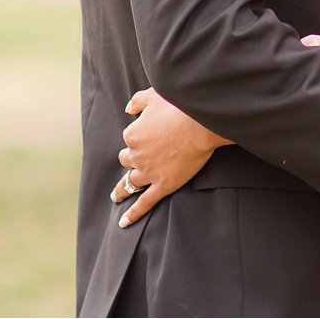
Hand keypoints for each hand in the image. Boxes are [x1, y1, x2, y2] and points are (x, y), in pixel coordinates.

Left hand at [109, 88, 232, 227]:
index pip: (130, 137)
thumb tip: (127, 109)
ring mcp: (149, 172)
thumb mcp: (154, 95)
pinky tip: (124, 223)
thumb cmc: (180, 106)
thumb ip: (137, 101)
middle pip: (127, 159)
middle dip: (132, 158)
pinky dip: (133, 213)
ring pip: (130, 182)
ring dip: (122, 188)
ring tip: (117, 195)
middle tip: (141, 157)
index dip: (140, 135)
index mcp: (133, 134)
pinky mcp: (164, 185)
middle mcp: (137, 155)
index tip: (152, 131)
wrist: (202, 123)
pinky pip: (145, 202)